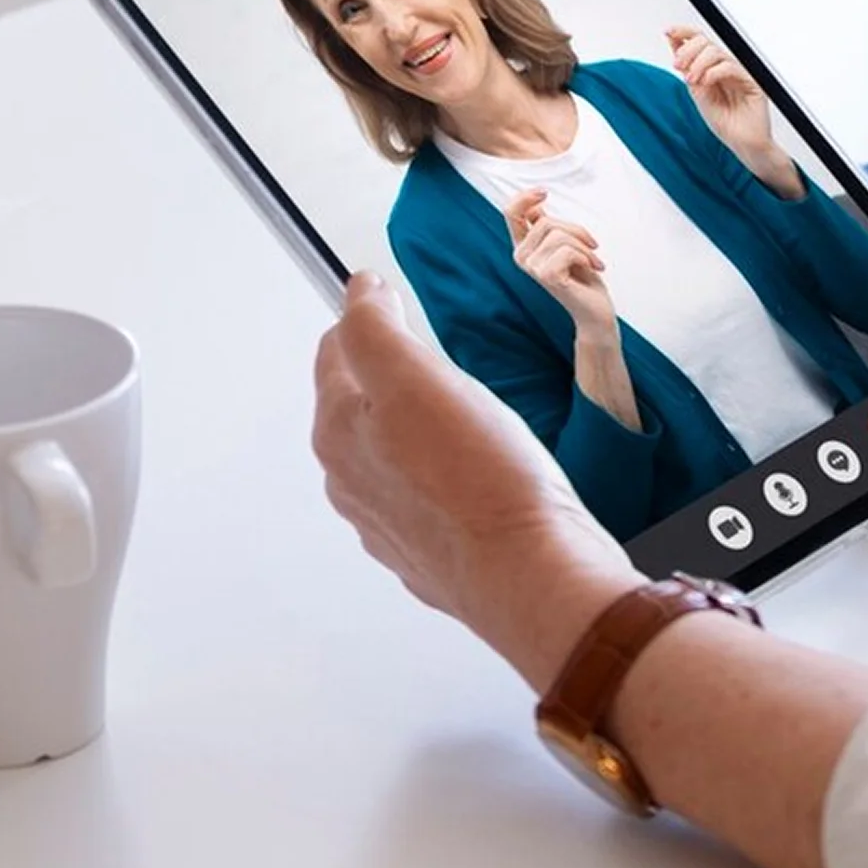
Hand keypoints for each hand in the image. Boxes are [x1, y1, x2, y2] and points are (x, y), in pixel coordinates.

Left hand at [312, 276, 634, 685]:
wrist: (531, 574)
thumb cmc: (483, 480)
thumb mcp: (416, 378)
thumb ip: (374, 328)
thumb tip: (358, 293)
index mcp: (338, 433)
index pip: (336, 351)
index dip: (369, 318)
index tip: (396, 303)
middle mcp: (352, 482)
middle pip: (359, 404)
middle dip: (388, 375)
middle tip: (431, 359)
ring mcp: (389, 523)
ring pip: (391, 453)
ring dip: (416, 427)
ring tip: (459, 415)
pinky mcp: (430, 553)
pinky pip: (425, 497)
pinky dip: (441, 474)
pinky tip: (477, 471)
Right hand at [504, 189, 612, 331]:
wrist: (594, 310)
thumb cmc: (582, 277)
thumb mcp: (565, 245)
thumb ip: (548, 229)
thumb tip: (535, 207)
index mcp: (524, 246)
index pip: (511, 213)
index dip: (525, 198)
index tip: (544, 193)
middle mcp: (522, 257)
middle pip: (546, 222)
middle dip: (576, 231)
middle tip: (591, 247)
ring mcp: (532, 268)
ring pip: (559, 235)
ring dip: (584, 246)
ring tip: (592, 261)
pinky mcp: (546, 276)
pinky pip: (568, 250)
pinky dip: (586, 257)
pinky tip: (591, 268)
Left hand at [665, 26, 796, 193]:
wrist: (742, 144)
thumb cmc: (724, 122)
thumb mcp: (697, 93)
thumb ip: (688, 70)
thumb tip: (674, 46)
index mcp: (712, 68)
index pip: (699, 41)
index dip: (683, 32)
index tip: (668, 31)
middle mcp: (725, 67)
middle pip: (706, 42)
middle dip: (688, 50)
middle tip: (678, 66)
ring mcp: (739, 73)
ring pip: (717, 52)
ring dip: (698, 63)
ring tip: (692, 80)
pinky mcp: (751, 81)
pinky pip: (731, 67)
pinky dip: (714, 72)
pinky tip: (705, 81)